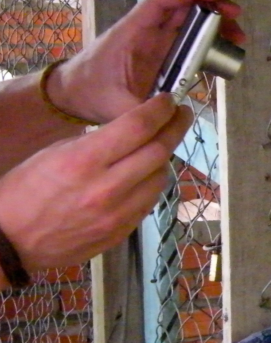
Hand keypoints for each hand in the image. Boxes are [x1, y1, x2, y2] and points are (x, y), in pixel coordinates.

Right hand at [0, 94, 190, 272]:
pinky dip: (152, 183)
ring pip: (161, 177)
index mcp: (83, 161)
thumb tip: (134, 128)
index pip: (138, 127)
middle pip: (159, 150)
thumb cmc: (24, 192)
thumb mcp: (55, 153)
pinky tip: (146, 174)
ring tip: (160, 145)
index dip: (161, 109)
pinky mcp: (121, 232)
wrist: (9, 242)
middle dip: (175, 127)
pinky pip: (150, 201)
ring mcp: (117, 214)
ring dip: (165, 157)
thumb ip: (99, 141)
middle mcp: (105, 188)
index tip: (170, 100)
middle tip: (182, 114)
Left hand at [46, 0, 243, 122]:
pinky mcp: (162, 55)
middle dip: (214, 9)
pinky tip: (221, 57)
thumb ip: (143, 112)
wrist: (72, 94)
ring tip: (237, 40)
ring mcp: (156, 42)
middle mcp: (147, 32)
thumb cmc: (89, 92)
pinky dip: (208, 44)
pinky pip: (189, 42)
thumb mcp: (116, 106)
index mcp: (134, 32)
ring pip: (190, 23)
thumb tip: (173, 116)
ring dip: (216, 26)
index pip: (163, 1)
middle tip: (237, 24)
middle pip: (185, 8)